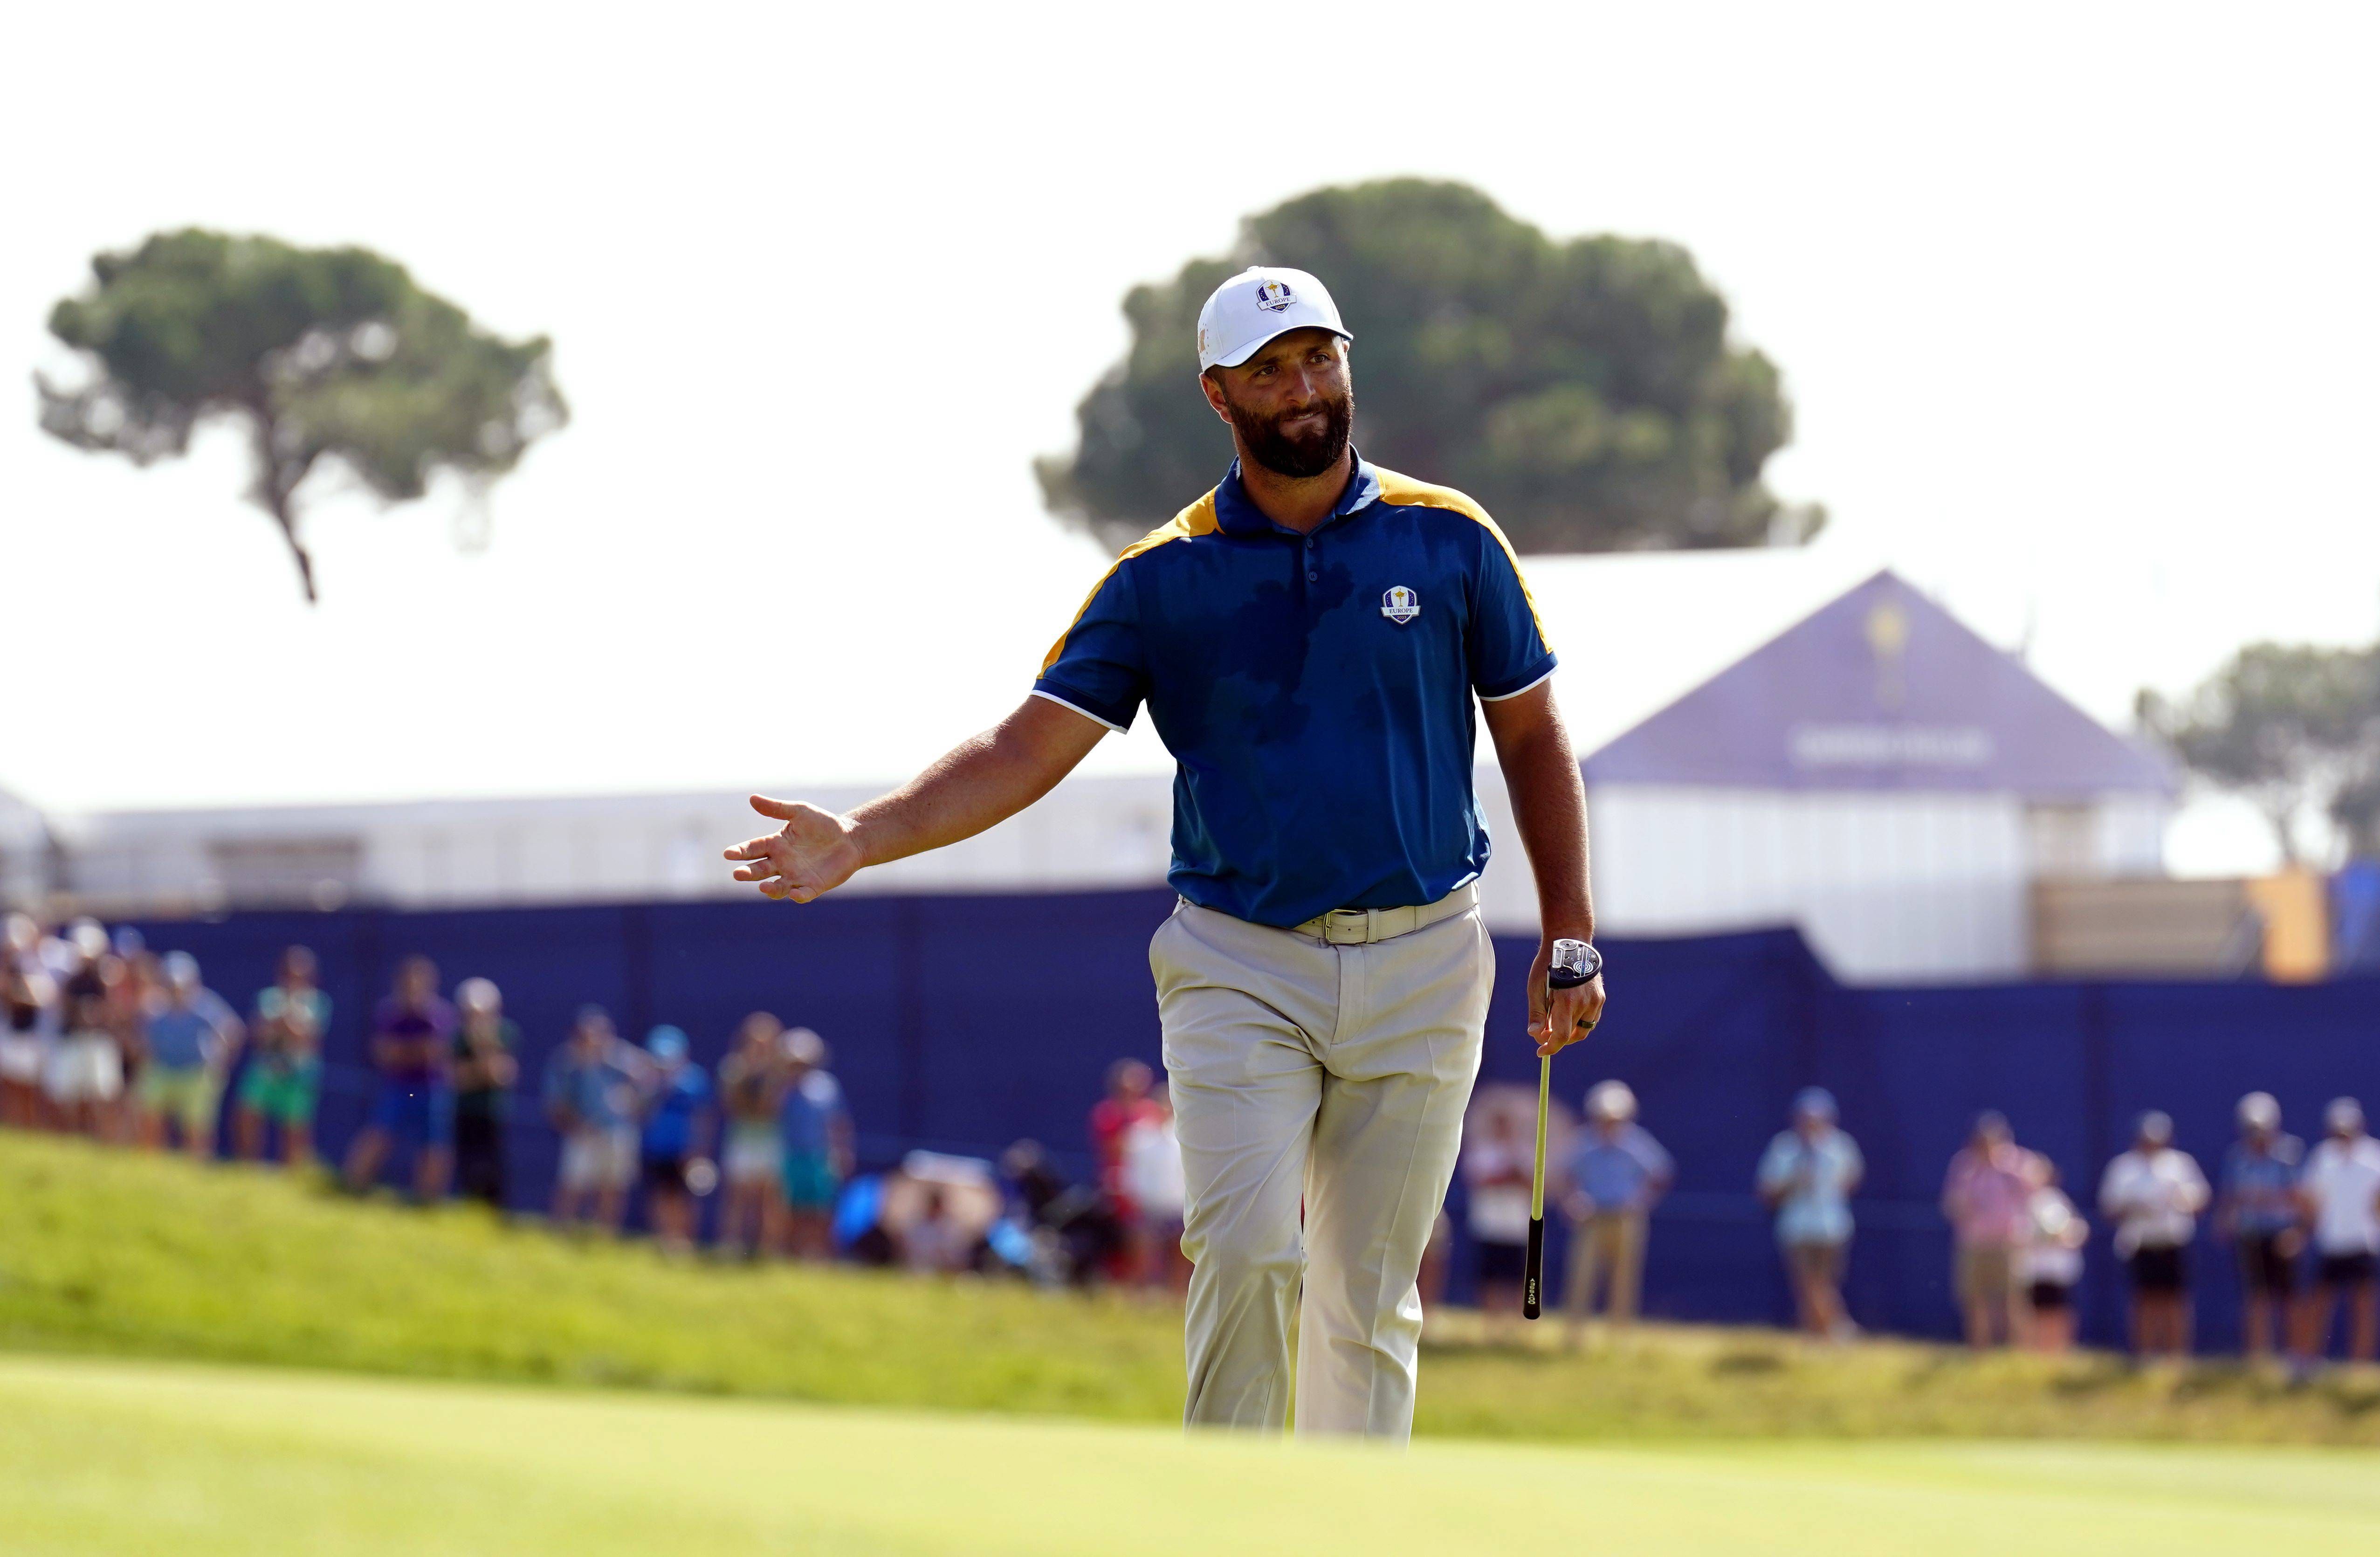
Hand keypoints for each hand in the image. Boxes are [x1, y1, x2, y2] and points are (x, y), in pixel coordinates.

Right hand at [724, 796, 864, 902]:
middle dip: (748, 873)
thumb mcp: (800, 811)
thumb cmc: (823, 824)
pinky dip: (798, 896)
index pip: (753, 849)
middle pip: (760, 870)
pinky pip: (803, 894)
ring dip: (770, 889)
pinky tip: (795, 895)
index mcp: (776, 844)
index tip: (728, 853)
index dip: (740, 851)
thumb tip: (752, 798)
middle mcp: (782, 863)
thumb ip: (777, 808)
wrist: (850, 838)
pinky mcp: (813, 886)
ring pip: (778, 886)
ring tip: (763, 887)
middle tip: (738, 874)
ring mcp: (796, 876)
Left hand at [1527, 935, 1605, 1057]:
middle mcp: (1585, 1003)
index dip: (1550, 1047)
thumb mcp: (1536, 987)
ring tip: (1556, 1024)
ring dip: (1570, 1031)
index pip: (1561, 1036)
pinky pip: (1591, 1019)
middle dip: (1558, 1039)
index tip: (1540, 1052)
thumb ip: (1537, 1013)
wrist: (1570, 942)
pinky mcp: (1600, 997)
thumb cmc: (1548, 964)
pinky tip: (1568, 1014)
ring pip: (1583, 1029)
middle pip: (1572, 1035)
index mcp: (1567, 1001)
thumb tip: (1535, 1035)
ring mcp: (1595, 1001)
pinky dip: (1579, 1022)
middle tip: (1545, 1035)